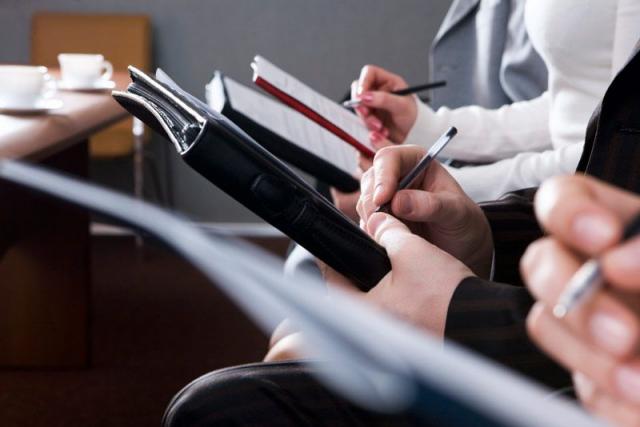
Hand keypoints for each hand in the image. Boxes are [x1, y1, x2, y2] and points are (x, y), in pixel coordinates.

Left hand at [266, 212, 474, 360]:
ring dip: (374, 281)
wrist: (482, 324)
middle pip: (349, 290)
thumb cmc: (446, 295)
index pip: (331, 276)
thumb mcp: (412, 250)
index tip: (340, 240)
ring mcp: (387, 337)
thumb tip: (376, 221)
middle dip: (355, 268)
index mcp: (361, 310)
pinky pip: (389, 312)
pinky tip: (405, 283)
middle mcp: (369, 329)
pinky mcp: (406, 339)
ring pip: (370, 301)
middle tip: (363, 249)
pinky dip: (391, 296)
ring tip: (385, 262)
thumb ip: (387, 231)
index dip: (335, 252)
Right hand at [351, 65, 417, 145]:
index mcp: (389, 81)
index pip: (369, 72)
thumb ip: (384, 99)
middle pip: (359, 90)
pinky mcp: (370, 116)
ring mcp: (373, 104)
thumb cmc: (414, 117)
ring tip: (380, 126)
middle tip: (367, 112)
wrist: (414, 136)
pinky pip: (362, 119)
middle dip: (362, 104)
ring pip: (359, 106)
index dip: (363, 82)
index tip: (361, 95)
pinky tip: (380, 130)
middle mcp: (379, 91)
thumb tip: (365, 96)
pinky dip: (368, 125)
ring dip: (367, 118)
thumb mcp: (401, 106)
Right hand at [357, 145, 492, 277]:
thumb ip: (431, 205)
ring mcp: (387, 199)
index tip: (382, 200)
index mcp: (417, 162)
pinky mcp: (381, 219)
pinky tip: (390, 240)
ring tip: (394, 234)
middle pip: (370, 180)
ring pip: (365, 202)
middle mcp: (398, 176)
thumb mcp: (456, 212)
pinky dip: (373, 232)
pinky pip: (366, 223)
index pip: (389, 158)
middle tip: (383, 223)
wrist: (464, 248)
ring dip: (372, 219)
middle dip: (372, 202)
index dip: (382, 177)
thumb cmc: (464, 223)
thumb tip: (398, 202)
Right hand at [522, 175, 639, 426]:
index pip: (564, 199)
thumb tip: (616, 263)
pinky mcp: (599, 375)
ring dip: (590, 356)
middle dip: (573, 294)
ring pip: (548, 324)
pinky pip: (583, 385)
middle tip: (623, 332)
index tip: (603, 236)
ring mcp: (594, 324)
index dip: (567, 212)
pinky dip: (613, 396)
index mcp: (624, 229)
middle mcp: (598, 272)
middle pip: (541, 262)